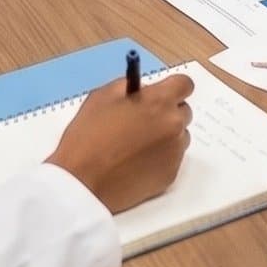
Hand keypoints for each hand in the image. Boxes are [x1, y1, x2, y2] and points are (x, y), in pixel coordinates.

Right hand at [49, 72, 193, 213]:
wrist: (82, 182)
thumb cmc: (88, 136)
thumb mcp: (101, 97)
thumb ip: (129, 87)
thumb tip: (145, 89)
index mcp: (159, 101)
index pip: (185, 84)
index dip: (172, 88)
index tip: (161, 94)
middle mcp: (173, 125)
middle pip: (184, 111)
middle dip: (168, 113)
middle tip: (143, 122)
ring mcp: (175, 152)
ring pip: (180, 137)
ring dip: (166, 136)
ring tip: (138, 146)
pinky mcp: (171, 175)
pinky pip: (172, 159)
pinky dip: (160, 158)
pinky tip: (136, 163)